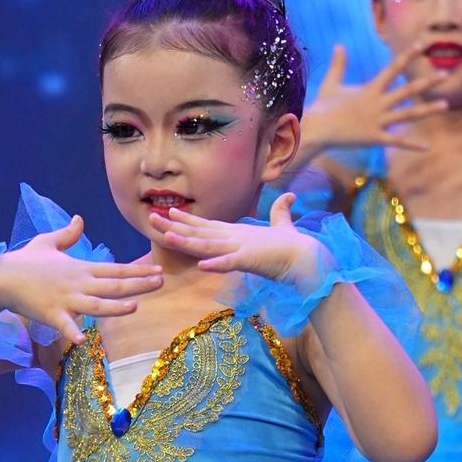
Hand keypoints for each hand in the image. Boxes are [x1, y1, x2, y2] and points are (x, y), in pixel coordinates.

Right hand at [0, 218, 162, 346]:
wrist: (1, 276)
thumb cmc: (25, 260)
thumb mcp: (48, 241)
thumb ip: (68, 233)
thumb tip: (80, 219)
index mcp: (81, 268)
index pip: (115, 269)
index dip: (138, 270)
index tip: (158, 269)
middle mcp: (78, 284)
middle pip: (113, 285)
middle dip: (139, 284)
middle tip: (161, 282)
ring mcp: (65, 300)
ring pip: (96, 305)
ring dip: (116, 307)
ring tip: (135, 306)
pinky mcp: (50, 314)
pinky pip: (64, 326)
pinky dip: (73, 334)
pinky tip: (84, 342)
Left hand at [148, 192, 324, 288]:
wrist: (310, 258)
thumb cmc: (296, 246)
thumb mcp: (284, 227)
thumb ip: (281, 211)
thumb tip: (289, 195)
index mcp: (239, 232)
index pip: (207, 225)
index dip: (186, 220)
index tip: (169, 212)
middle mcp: (235, 237)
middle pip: (200, 231)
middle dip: (175, 225)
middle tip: (152, 217)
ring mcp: (241, 248)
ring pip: (208, 245)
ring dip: (186, 241)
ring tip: (166, 236)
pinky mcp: (251, 260)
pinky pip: (230, 263)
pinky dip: (216, 264)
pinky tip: (202, 265)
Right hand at [303, 43, 447, 155]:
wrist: (316, 129)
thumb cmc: (323, 107)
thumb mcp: (331, 83)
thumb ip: (339, 64)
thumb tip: (339, 45)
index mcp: (370, 89)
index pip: (394, 68)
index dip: (409, 55)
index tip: (423, 45)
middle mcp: (377, 103)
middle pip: (408, 90)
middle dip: (427, 82)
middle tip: (447, 75)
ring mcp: (377, 121)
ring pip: (408, 114)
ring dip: (427, 110)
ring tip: (446, 106)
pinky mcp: (374, 138)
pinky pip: (397, 142)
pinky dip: (412, 145)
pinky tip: (428, 147)